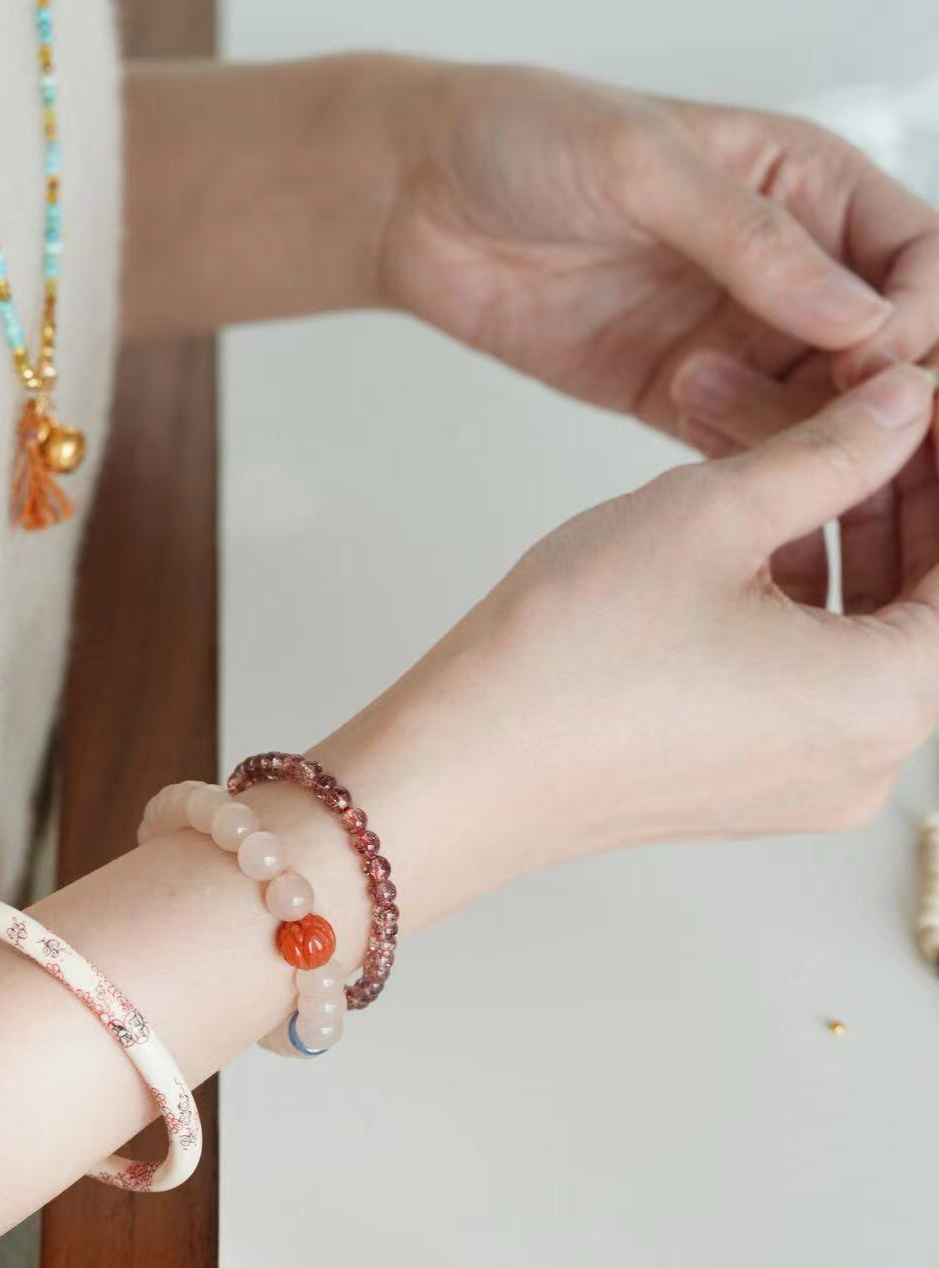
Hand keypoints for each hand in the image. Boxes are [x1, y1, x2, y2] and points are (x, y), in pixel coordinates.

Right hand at [319, 364, 938, 928]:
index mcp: (882, 702)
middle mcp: (864, 762)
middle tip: (872, 406)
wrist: (457, 769)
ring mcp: (806, 783)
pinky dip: (808, 597)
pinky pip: (815, 676)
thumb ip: (831, 451)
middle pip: (928, 604)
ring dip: (854, 539)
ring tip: (803, 447)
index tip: (918, 406)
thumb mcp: (711, 516)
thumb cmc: (565, 663)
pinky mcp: (751, 783)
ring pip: (870, 635)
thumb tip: (901, 404)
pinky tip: (762, 524)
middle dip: (906, 496)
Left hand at [378, 65, 938, 442]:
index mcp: (805, 184)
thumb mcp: (645, 165)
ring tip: (726, 411)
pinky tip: (703, 447)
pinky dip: (739, 458)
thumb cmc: (526, 140)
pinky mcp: (676, 394)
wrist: (419, 199)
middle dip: (876, 396)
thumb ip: (753, 241)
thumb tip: (863, 317)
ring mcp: (733, 336)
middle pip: (881, 347)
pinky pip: (739, 443)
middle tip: (847, 438)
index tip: (882, 364)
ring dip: (797, 431)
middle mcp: (784, 267)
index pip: (917, 258)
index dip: (918, 318)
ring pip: (815, 408)